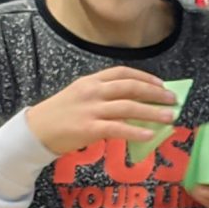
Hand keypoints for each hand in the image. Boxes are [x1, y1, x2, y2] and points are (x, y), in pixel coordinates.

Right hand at [24, 68, 183, 157]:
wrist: (36, 130)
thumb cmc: (60, 114)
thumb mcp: (79, 95)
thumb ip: (102, 95)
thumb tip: (133, 102)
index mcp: (91, 81)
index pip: (123, 73)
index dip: (145, 77)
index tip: (161, 84)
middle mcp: (92, 91)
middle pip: (130, 87)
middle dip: (155, 93)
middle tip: (172, 100)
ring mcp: (91, 109)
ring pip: (128, 107)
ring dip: (152, 112)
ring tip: (169, 117)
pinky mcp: (89, 128)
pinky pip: (118, 128)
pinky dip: (136, 131)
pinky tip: (150, 134)